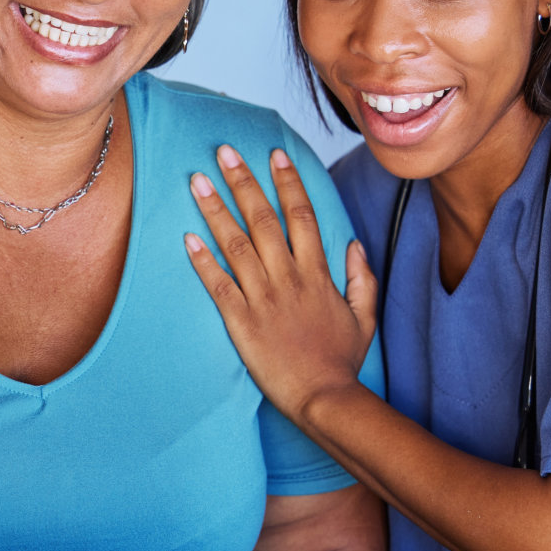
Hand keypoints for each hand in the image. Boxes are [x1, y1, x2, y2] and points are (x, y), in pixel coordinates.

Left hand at [184, 144, 378, 420]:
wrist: (323, 399)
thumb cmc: (341, 361)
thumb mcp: (364, 317)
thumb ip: (361, 278)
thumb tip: (353, 244)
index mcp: (317, 274)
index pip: (301, 216)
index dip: (287, 182)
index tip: (274, 155)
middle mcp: (288, 278)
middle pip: (262, 219)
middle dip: (243, 181)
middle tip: (224, 151)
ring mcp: (262, 299)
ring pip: (235, 244)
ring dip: (215, 209)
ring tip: (198, 180)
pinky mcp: (240, 322)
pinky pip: (217, 284)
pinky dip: (202, 260)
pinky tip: (186, 236)